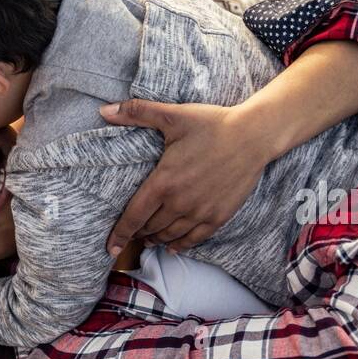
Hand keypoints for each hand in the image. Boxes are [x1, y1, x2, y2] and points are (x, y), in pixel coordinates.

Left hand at [100, 99, 274, 254]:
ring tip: (149, 238)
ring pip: (170, 235)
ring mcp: (200, 212)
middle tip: (132, 233)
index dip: (120, 233)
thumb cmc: (212, 124)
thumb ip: (137, 114)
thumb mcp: (173, 116)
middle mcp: (179, 202)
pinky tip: (173, 247)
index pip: (133, 216)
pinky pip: (194, 239)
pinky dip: (180, 245)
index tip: (111, 247)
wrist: (254, 135)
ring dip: (156, 239)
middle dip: (138, 233)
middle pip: (150, 227)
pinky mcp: (218, 217)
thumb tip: (104, 111)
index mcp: (163, 182)